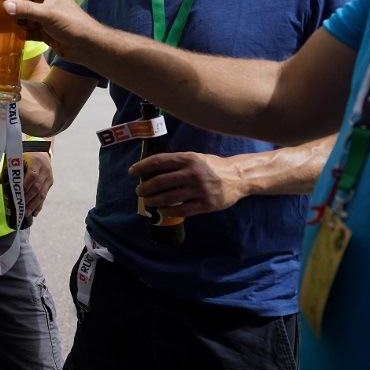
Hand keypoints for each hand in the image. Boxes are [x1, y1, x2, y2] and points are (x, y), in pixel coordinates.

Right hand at [3, 0, 99, 62]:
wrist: (88, 46)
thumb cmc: (72, 24)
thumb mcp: (48, 14)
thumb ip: (26, 9)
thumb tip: (6, 5)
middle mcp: (47, 5)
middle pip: (24, 5)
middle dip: (11, 10)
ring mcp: (46, 21)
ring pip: (26, 20)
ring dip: (14, 23)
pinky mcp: (46, 34)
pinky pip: (29, 32)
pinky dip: (21, 34)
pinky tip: (9, 37)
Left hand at [22, 150, 53, 217]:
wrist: (42, 154)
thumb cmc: (26, 156)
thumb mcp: (18, 159)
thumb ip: (9, 170)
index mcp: (36, 162)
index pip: (32, 175)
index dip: (25, 185)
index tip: (18, 193)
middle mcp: (45, 170)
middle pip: (37, 187)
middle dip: (28, 198)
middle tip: (20, 207)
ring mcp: (48, 178)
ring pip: (42, 194)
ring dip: (33, 205)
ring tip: (26, 213)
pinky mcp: (50, 184)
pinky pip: (44, 196)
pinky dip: (39, 205)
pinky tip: (34, 213)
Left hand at [129, 151, 244, 216]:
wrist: (237, 177)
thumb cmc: (212, 167)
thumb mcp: (195, 158)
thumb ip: (177, 163)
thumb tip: (152, 170)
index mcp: (188, 158)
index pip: (159, 161)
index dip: (142, 166)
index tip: (132, 172)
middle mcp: (193, 173)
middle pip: (161, 181)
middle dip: (146, 187)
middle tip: (139, 191)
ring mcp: (200, 190)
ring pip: (169, 197)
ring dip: (154, 201)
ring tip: (147, 202)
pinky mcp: (206, 204)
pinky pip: (182, 210)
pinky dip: (169, 211)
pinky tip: (162, 210)